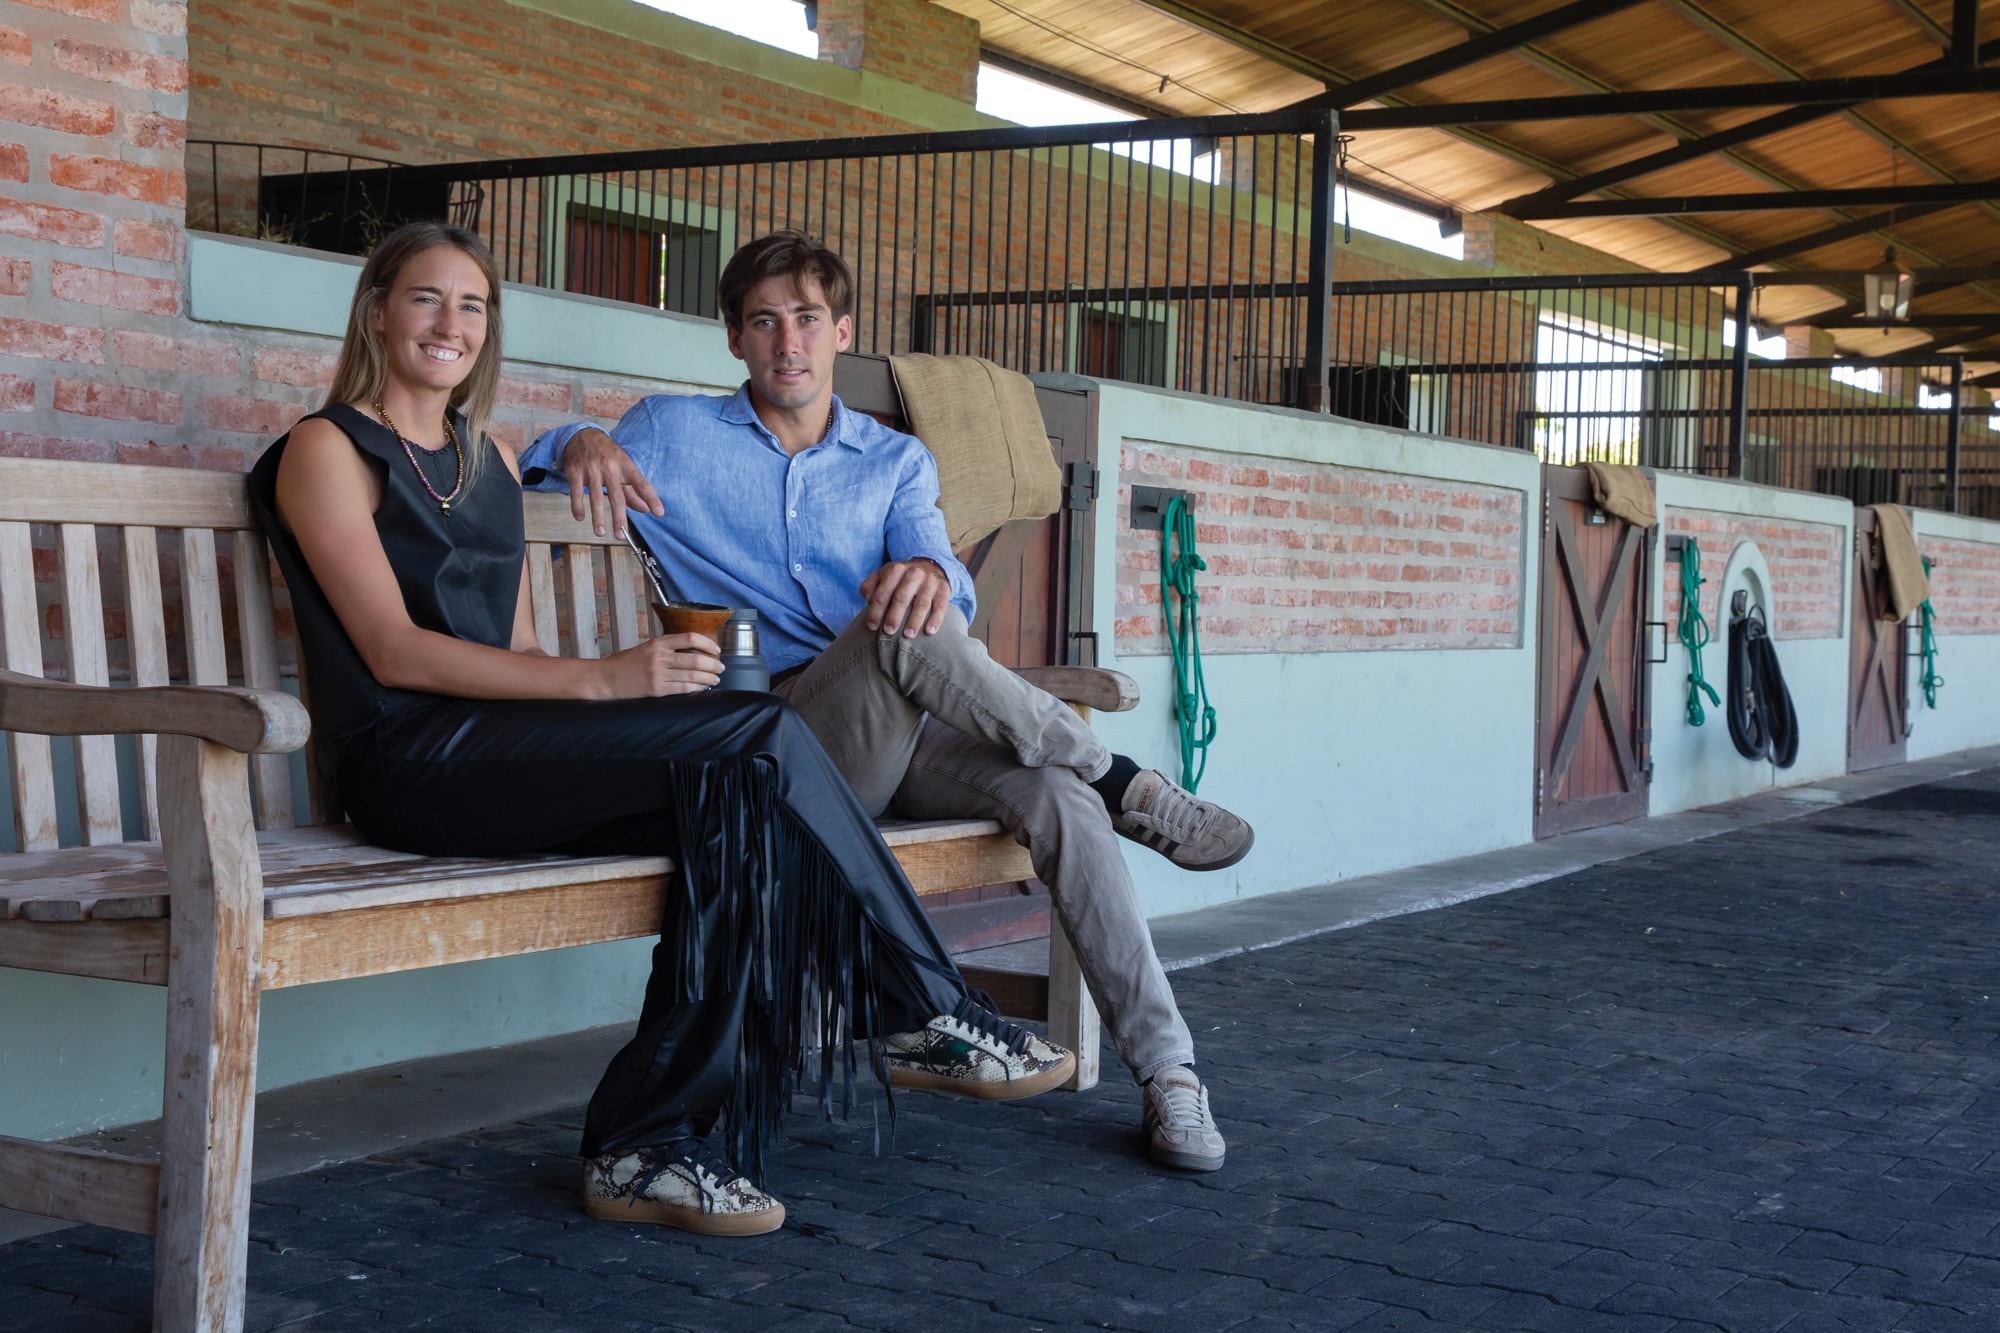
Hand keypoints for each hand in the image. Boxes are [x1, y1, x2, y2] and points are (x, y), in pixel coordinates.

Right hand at [562, 428, 663, 537]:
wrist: (581, 434)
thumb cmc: (606, 454)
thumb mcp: (623, 467)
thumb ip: (633, 491)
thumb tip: (647, 509)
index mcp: (625, 465)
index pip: (641, 483)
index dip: (651, 498)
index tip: (659, 513)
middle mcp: (609, 467)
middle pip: (617, 495)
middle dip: (619, 516)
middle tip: (621, 534)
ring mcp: (591, 469)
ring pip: (595, 496)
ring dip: (598, 517)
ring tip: (600, 532)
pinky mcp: (575, 471)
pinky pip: (576, 492)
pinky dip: (577, 506)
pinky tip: (580, 517)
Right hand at [600, 633, 721, 697]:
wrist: (605, 678)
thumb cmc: (625, 664)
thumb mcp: (646, 648)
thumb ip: (667, 648)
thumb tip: (694, 651)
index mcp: (658, 643)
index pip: (689, 637)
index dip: (707, 644)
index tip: (716, 649)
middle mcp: (659, 656)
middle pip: (695, 658)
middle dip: (713, 664)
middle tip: (720, 667)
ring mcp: (658, 673)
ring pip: (692, 675)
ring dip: (709, 677)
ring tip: (716, 678)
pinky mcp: (656, 689)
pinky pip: (683, 688)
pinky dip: (696, 688)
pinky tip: (703, 687)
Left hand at [860, 558, 950, 637]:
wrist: (930, 566)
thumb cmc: (901, 578)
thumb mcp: (883, 575)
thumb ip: (870, 586)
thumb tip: (868, 600)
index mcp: (896, 569)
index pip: (882, 593)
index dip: (876, 611)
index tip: (872, 626)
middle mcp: (914, 573)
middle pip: (901, 598)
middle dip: (894, 616)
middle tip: (888, 631)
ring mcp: (930, 581)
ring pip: (921, 603)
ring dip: (914, 621)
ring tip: (908, 635)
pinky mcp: (944, 589)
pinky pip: (940, 606)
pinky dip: (936, 619)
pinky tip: (929, 631)